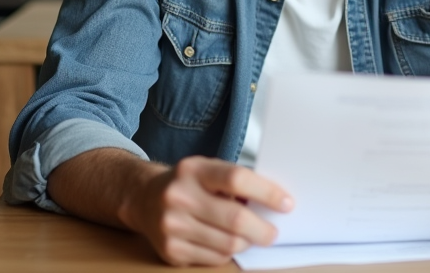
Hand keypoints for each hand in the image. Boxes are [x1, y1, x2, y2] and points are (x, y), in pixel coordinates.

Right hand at [131, 156, 293, 266]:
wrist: (144, 199)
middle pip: (235, 218)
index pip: (237, 179)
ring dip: (246, 242)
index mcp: (193, 169)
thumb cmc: (186, 184)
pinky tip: (226, 242)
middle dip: (263, 229)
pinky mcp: (171, 250)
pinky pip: (214, 259)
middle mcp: (179, 196)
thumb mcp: (207, 169)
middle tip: (273, 232)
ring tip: (250, 237)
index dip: (267, 193)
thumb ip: (236, 182)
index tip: (286, 203)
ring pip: (227, 244)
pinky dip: (227, 253)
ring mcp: (172, 225)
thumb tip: (274, 202)